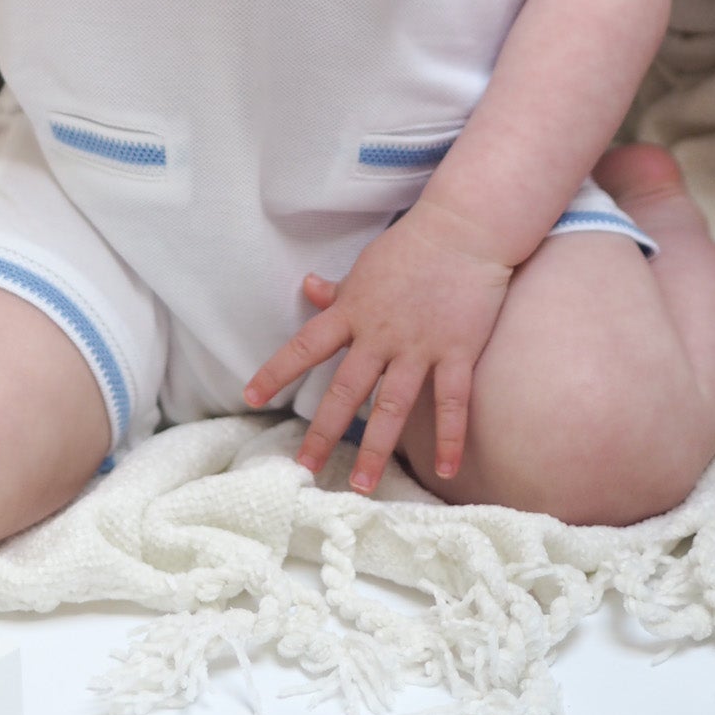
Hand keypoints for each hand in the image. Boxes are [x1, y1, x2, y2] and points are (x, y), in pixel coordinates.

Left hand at [243, 201, 512, 492]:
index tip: (250, 397)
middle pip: (345, 390)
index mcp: (353, 312)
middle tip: (305, 469)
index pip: (305, 346)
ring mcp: (419, 346)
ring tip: (363, 486)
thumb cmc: (412, 245)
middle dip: (323, 432)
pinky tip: (444, 470)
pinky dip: (449, 437)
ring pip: (392, 406)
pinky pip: (451, 402)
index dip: (276, 372)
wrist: (464, 229)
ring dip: (376, 448)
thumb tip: (309, 288)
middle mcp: (380, 334)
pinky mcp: (457, 352)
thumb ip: (339, 289)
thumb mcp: (366, 266)